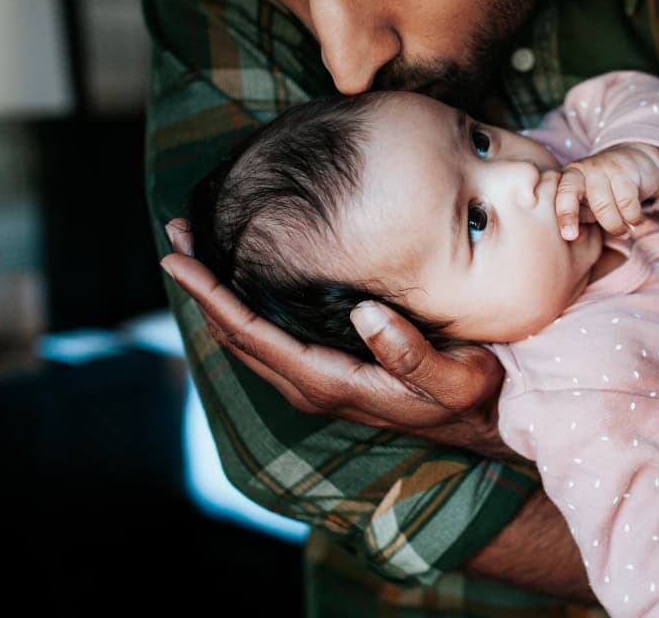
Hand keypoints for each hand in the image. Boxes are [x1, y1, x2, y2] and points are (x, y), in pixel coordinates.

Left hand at [161, 218, 514, 456]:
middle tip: (176, 236)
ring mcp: (314, 380)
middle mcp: (310, 384)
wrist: (482, 422)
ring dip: (215, 296)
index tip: (178, 258)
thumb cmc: (470, 395)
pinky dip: (240, 307)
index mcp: (330, 382)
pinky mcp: (325, 372)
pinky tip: (238, 281)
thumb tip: (365, 314)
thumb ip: (409, 352)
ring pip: (246, 337)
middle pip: (235, 334)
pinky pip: (266, 339)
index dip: (211, 295)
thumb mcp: (452, 376)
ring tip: (194, 251)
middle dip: (201, 286)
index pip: (252, 334)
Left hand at [555, 143, 658, 238]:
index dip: (563, 216)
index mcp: (566, 179)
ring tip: (623, 233)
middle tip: (589, 237)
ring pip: (603, 204)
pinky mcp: (624, 169)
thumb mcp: (588, 205)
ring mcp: (601, 167)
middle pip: (573, 194)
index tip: (570, 236)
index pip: (560, 196)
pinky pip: (626, 201)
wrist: (635, 161)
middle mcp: (580, 170)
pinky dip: (632, 217)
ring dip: (615, 225)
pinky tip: (635, 221)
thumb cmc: (605, 190)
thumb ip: (580, 220)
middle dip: (577, 218)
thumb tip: (575, 237)